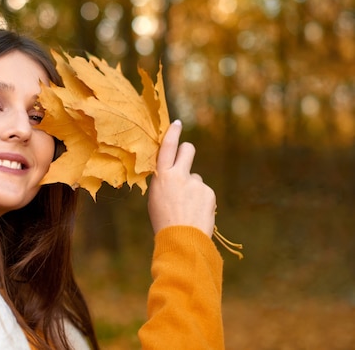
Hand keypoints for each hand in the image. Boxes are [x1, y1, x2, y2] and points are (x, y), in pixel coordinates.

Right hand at [148, 120, 215, 236]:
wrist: (183, 240)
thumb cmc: (163, 221)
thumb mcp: (156, 198)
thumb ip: (164, 182)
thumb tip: (171, 174)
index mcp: (162, 177)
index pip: (167, 147)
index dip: (172, 133)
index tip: (177, 123)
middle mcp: (180, 175)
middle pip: (188, 149)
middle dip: (187, 150)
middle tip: (185, 157)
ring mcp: (196, 183)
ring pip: (195, 178)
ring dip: (192, 187)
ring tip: (186, 207)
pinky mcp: (209, 193)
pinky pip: (203, 192)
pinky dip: (200, 200)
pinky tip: (195, 213)